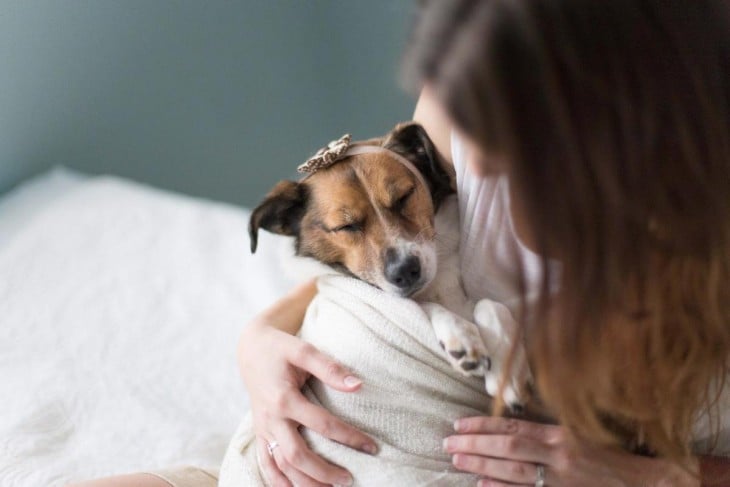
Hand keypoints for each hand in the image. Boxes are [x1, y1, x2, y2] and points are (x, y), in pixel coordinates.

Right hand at [238, 321, 376, 486]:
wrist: (250, 349)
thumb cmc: (280, 348)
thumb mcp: (304, 350)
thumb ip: (330, 368)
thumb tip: (358, 385)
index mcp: (283, 398)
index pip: (322, 425)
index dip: (349, 437)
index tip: (372, 447)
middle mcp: (271, 418)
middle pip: (296, 455)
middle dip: (323, 472)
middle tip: (350, 479)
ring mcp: (263, 428)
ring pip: (280, 466)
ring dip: (304, 483)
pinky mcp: (260, 433)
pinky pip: (266, 464)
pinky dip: (279, 482)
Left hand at [443, 416, 698, 486]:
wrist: (651, 482)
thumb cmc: (614, 454)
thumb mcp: (580, 432)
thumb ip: (546, 430)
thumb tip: (509, 426)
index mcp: (561, 434)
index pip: (513, 425)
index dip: (483, 424)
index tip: (458, 422)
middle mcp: (559, 456)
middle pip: (507, 447)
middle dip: (475, 444)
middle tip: (447, 442)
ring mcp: (560, 481)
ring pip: (512, 472)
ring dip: (481, 465)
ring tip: (456, 459)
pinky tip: (481, 485)